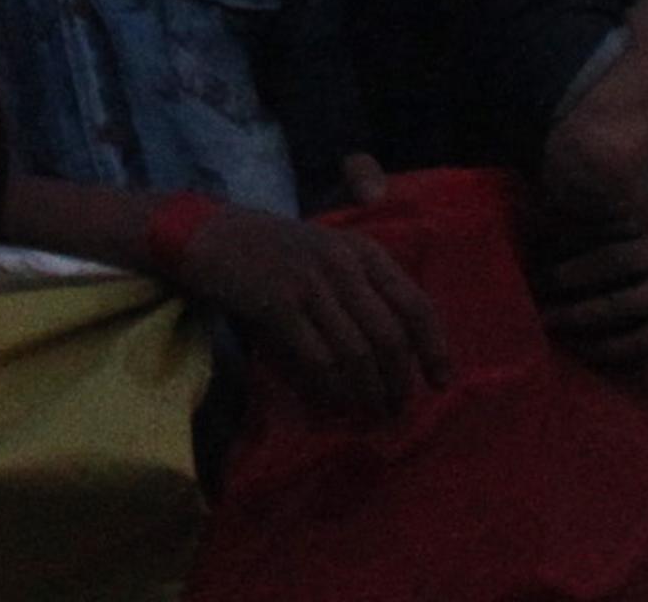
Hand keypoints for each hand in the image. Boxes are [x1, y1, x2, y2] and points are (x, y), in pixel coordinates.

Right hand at [178, 204, 453, 420]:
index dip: (434, 349)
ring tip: (371, 412)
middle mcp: (341, 263)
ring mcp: (310, 283)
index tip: (440, 383)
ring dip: (369, 393)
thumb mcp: (327, 251)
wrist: (207, 236)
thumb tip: (403, 350)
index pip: (415, 304)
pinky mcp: (280, 305)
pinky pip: (321, 360)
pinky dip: (333, 388)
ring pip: (359, 355)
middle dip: (400, 383)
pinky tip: (335, 400)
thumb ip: (364, 286)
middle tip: (397, 408)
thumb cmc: (273, 249)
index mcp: (361, 249)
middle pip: (390, 338)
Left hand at [538, 190, 647, 367]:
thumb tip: (573, 194)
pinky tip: (589, 349)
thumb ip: (626, 202)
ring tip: (548, 322)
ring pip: (623, 307)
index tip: (531, 244)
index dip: (565, 237)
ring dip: (583, 317)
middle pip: (607, 266)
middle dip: (565, 278)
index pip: (603, 226)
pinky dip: (617, 348)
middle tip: (531, 286)